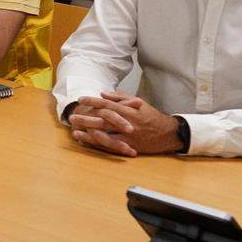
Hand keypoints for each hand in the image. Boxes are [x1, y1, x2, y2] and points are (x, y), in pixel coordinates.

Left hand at [67, 92, 181, 156]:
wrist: (169, 134)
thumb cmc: (152, 117)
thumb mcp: (139, 103)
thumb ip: (121, 97)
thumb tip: (102, 93)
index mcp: (130, 111)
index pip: (107, 105)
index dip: (93, 101)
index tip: (80, 99)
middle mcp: (128, 123)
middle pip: (103, 120)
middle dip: (86, 118)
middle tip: (72, 117)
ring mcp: (129, 137)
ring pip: (105, 135)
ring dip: (88, 134)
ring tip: (75, 131)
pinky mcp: (130, 147)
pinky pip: (111, 147)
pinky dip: (98, 145)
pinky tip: (87, 143)